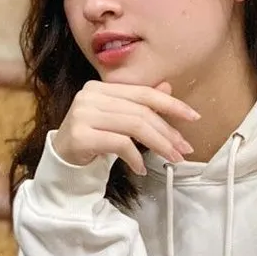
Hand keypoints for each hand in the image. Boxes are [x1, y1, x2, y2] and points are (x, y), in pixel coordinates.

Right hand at [52, 80, 199, 174]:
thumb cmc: (93, 139)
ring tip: (171, 158)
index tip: (193, 116)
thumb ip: (140, 103)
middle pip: (141, 111)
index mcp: (100, 87)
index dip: (171, 104)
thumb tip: (168, 87)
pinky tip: (141, 168)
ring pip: (134, 126)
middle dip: (168, 131)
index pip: (143, 93)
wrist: (62, 162)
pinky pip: (119, 144)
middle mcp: (90, 95)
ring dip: (158, 145)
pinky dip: (135, 157)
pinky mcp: (80, 135)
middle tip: (184, 149)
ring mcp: (82, 114)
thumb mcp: (120, 119)